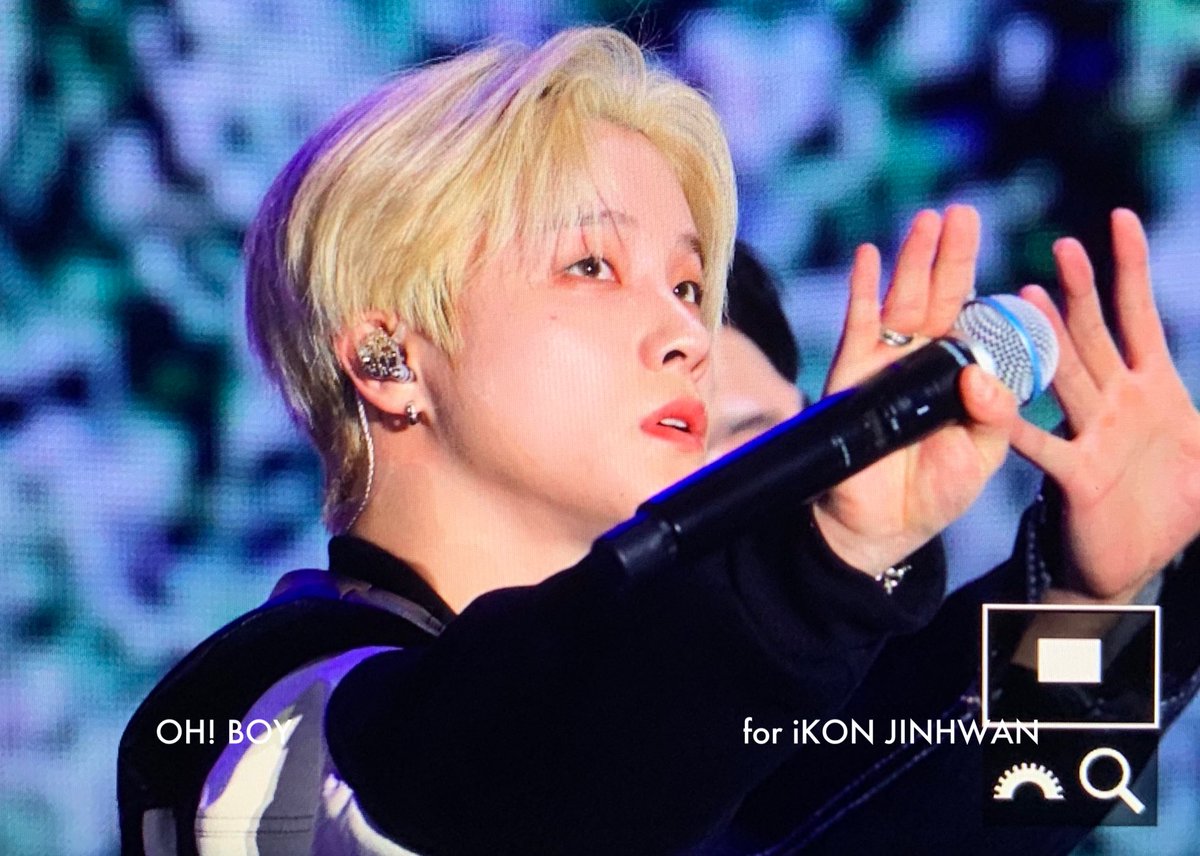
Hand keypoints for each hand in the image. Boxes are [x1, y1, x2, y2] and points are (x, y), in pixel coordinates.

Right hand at [813, 206, 1017, 573]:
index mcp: (965, 375)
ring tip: (928, 221)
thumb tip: (979, 371)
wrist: (881, 526)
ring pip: (904, 300)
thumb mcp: (982, 454)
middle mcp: (927, 361)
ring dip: (914, 259)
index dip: (992, 290)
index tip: (1011, 263)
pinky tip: (868, 255)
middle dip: (953, 254)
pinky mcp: (852, 373)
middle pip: (943, 296)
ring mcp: (888, 363)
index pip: (981, 322)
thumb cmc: (937, 492)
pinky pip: (858, 324)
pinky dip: (862, 289)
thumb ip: (992, 414)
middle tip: (963, 213)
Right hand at [1011, 209, 1199, 600]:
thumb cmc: (1173, 507)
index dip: (1130, 268)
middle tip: (1062, 249)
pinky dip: (1014, 420)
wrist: (1135, 562)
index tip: (1119, 219)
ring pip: (1065, 376)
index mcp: (1152, 388)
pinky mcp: (1074, 472)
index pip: (1139, 314)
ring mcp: (1091, 433)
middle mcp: (1114, 401)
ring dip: (1045, 340)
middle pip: (1094, 334)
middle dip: (1080, 290)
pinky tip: (988, 395)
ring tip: (1024, 299)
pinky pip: (1041, 443)